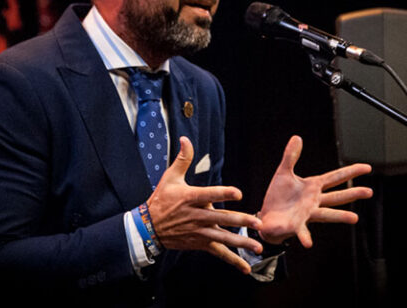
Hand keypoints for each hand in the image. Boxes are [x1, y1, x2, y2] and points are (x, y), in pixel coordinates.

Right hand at [147, 136, 263, 273]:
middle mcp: (196, 216)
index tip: (237, 193)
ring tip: (257, 246)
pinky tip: (245, 268)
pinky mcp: (200, 243)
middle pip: (221, 218)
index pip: (209, 194)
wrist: (149, 227)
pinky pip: (218, 252)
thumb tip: (185, 139)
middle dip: (240, 221)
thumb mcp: (170, 177)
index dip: (223, 194)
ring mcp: (199, 232)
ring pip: (223, 237)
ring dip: (241, 242)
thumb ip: (183, 159)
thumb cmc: (162, 199)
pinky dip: (232, 261)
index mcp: (190, 198)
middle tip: (257, 222)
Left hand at [259, 135, 372, 246]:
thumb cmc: (278, 197)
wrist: (267, 217)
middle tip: (369, 192)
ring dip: (340, 217)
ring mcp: (307, 215)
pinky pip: (302, 232)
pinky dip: (306, 237)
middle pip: (337, 196)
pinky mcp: (296, 226)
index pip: (335, 177)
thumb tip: (297, 137)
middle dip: (352, 194)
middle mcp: (314, 202)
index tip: (367, 167)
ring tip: (354, 218)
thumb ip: (291, 156)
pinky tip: (309, 243)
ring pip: (326, 215)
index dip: (351, 172)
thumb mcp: (283, 173)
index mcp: (313, 187)